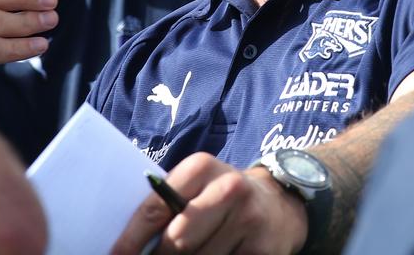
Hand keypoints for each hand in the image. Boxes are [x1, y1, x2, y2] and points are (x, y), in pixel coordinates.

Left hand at [112, 153, 307, 254]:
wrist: (281, 203)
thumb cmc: (222, 197)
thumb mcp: (198, 186)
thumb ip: (168, 204)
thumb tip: (132, 245)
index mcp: (202, 167)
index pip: (156, 207)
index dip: (132, 239)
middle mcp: (228, 189)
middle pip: (177, 239)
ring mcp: (248, 220)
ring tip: (190, 254)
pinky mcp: (263, 249)